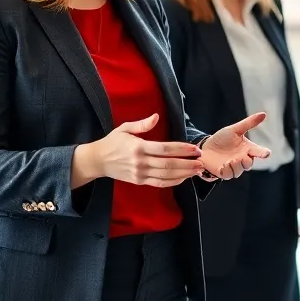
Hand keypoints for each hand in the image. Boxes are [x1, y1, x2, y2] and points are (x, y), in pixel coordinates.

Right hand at [78, 114, 205, 187]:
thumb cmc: (112, 142)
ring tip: (197, 170)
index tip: (194, 149)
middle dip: (187, 164)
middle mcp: (140, 162)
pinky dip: (173, 182)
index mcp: (138, 147)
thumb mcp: (124, 128)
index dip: (181, 149)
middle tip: (201, 162)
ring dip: (184, 174)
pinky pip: (159, 183)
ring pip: (166, 176)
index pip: (165, 148)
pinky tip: (183, 178)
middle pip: (168, 164)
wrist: (98, 161)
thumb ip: (142, 124)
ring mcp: (140, 173)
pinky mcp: (139, 181)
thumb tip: (157, 116)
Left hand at [199, 113, 270, 180]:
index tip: (266, 153)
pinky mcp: (224, 172)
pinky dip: (227, 170)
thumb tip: (264, 114)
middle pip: (249, 164)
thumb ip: (249, 123)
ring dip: (236, 166)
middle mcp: (242, 159)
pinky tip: (223, 165)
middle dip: (247, 161)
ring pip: (240, 170)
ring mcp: (233, 166)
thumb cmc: (222, 139)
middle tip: (242, 157)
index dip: (264, 153)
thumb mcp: (235, 129)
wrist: (205, 146)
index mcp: (247, 149)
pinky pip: (229, 174)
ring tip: (230, 160)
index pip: (259, 152)